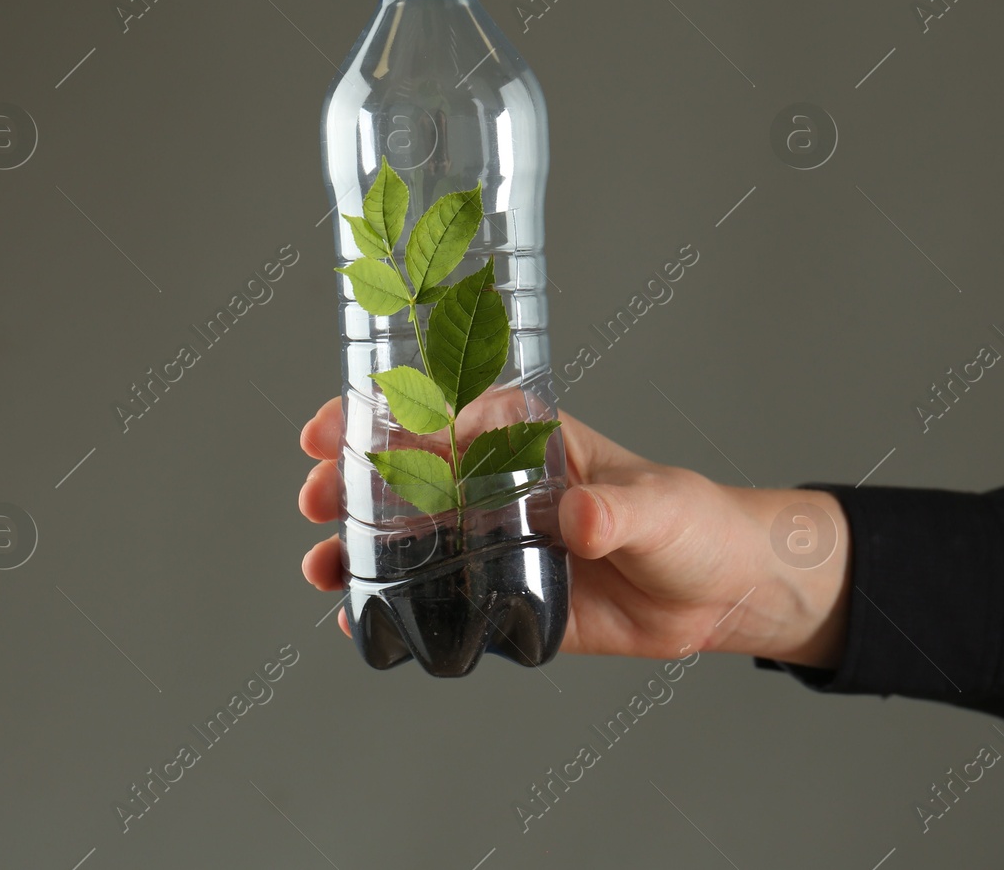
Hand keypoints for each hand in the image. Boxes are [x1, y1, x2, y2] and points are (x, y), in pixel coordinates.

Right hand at [297, 397, 851, 667]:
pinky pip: (431, 600)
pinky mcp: (497, 598)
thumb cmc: (691, 522)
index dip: (381, 416)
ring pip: (405, 536)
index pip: (439, 414)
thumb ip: (615, 510)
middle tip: (314, 495)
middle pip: (402, 472)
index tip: (339, 428)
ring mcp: (489, 542)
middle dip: (348, 478)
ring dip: (355, 544)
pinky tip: (353, 620)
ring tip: (320, 562)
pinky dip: (388, 608)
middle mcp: (493, 484)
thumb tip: (579, 520)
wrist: (720, 594)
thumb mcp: (657, 506)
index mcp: (523, 437)